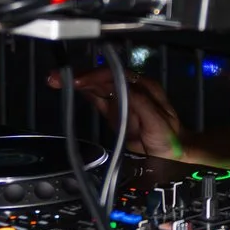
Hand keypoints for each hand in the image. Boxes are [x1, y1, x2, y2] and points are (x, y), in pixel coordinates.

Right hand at [53, 63, 184, 157]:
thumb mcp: (157, 122)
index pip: (115, 74)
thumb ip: (140, 104)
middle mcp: (131, 89)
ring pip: (97, 85)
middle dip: (80, 75)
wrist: (175, 154)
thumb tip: (120, 89)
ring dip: (76, 81)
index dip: (95, 75)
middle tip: (56, 77)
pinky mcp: (115, 111)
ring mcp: (122, 99)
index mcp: (143, 87)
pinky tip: (67, 88)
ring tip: (55, 80)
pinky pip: (97, 98)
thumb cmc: (170, 138)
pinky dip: (82, 92)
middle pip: (102, 76)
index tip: (77, 80)